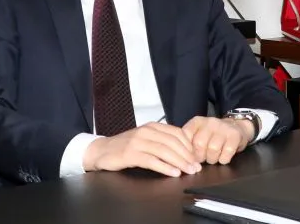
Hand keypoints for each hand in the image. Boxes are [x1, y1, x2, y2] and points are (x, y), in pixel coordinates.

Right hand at [83, 122, 201, 176]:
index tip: (197, 157)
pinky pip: (151, 160)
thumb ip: (162, 141)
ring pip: (164, 150)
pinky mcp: (130, 154)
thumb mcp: (146, 139)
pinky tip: (173, 173)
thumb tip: (185, 150)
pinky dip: (164, 167)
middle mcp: (146, 131)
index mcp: (152, 126)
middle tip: (196, 167)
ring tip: (188, 171)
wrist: (102, 150)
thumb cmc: (126, 146)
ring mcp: (137, 142)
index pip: (176, 133)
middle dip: (187, 155)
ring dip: (179, 162)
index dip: (189, 145)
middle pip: (172, 142)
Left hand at [182, 116, 253, 164]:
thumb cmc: (213, 134)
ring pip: (213, 149)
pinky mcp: (234, 135)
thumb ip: (189, 140)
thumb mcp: (199, 132)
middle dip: (199, 157)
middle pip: (199, 143)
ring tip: (212, 159)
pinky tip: (222, 158)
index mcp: (197, 121)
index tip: (189, 156)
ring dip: (212, 159)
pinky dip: (223, 160)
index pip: (186, 135)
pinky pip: (227, 153)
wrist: (236, 125)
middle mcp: (209, 122)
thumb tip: (180, 155)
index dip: (186, 149)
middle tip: (202, 159)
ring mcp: (223, 128)